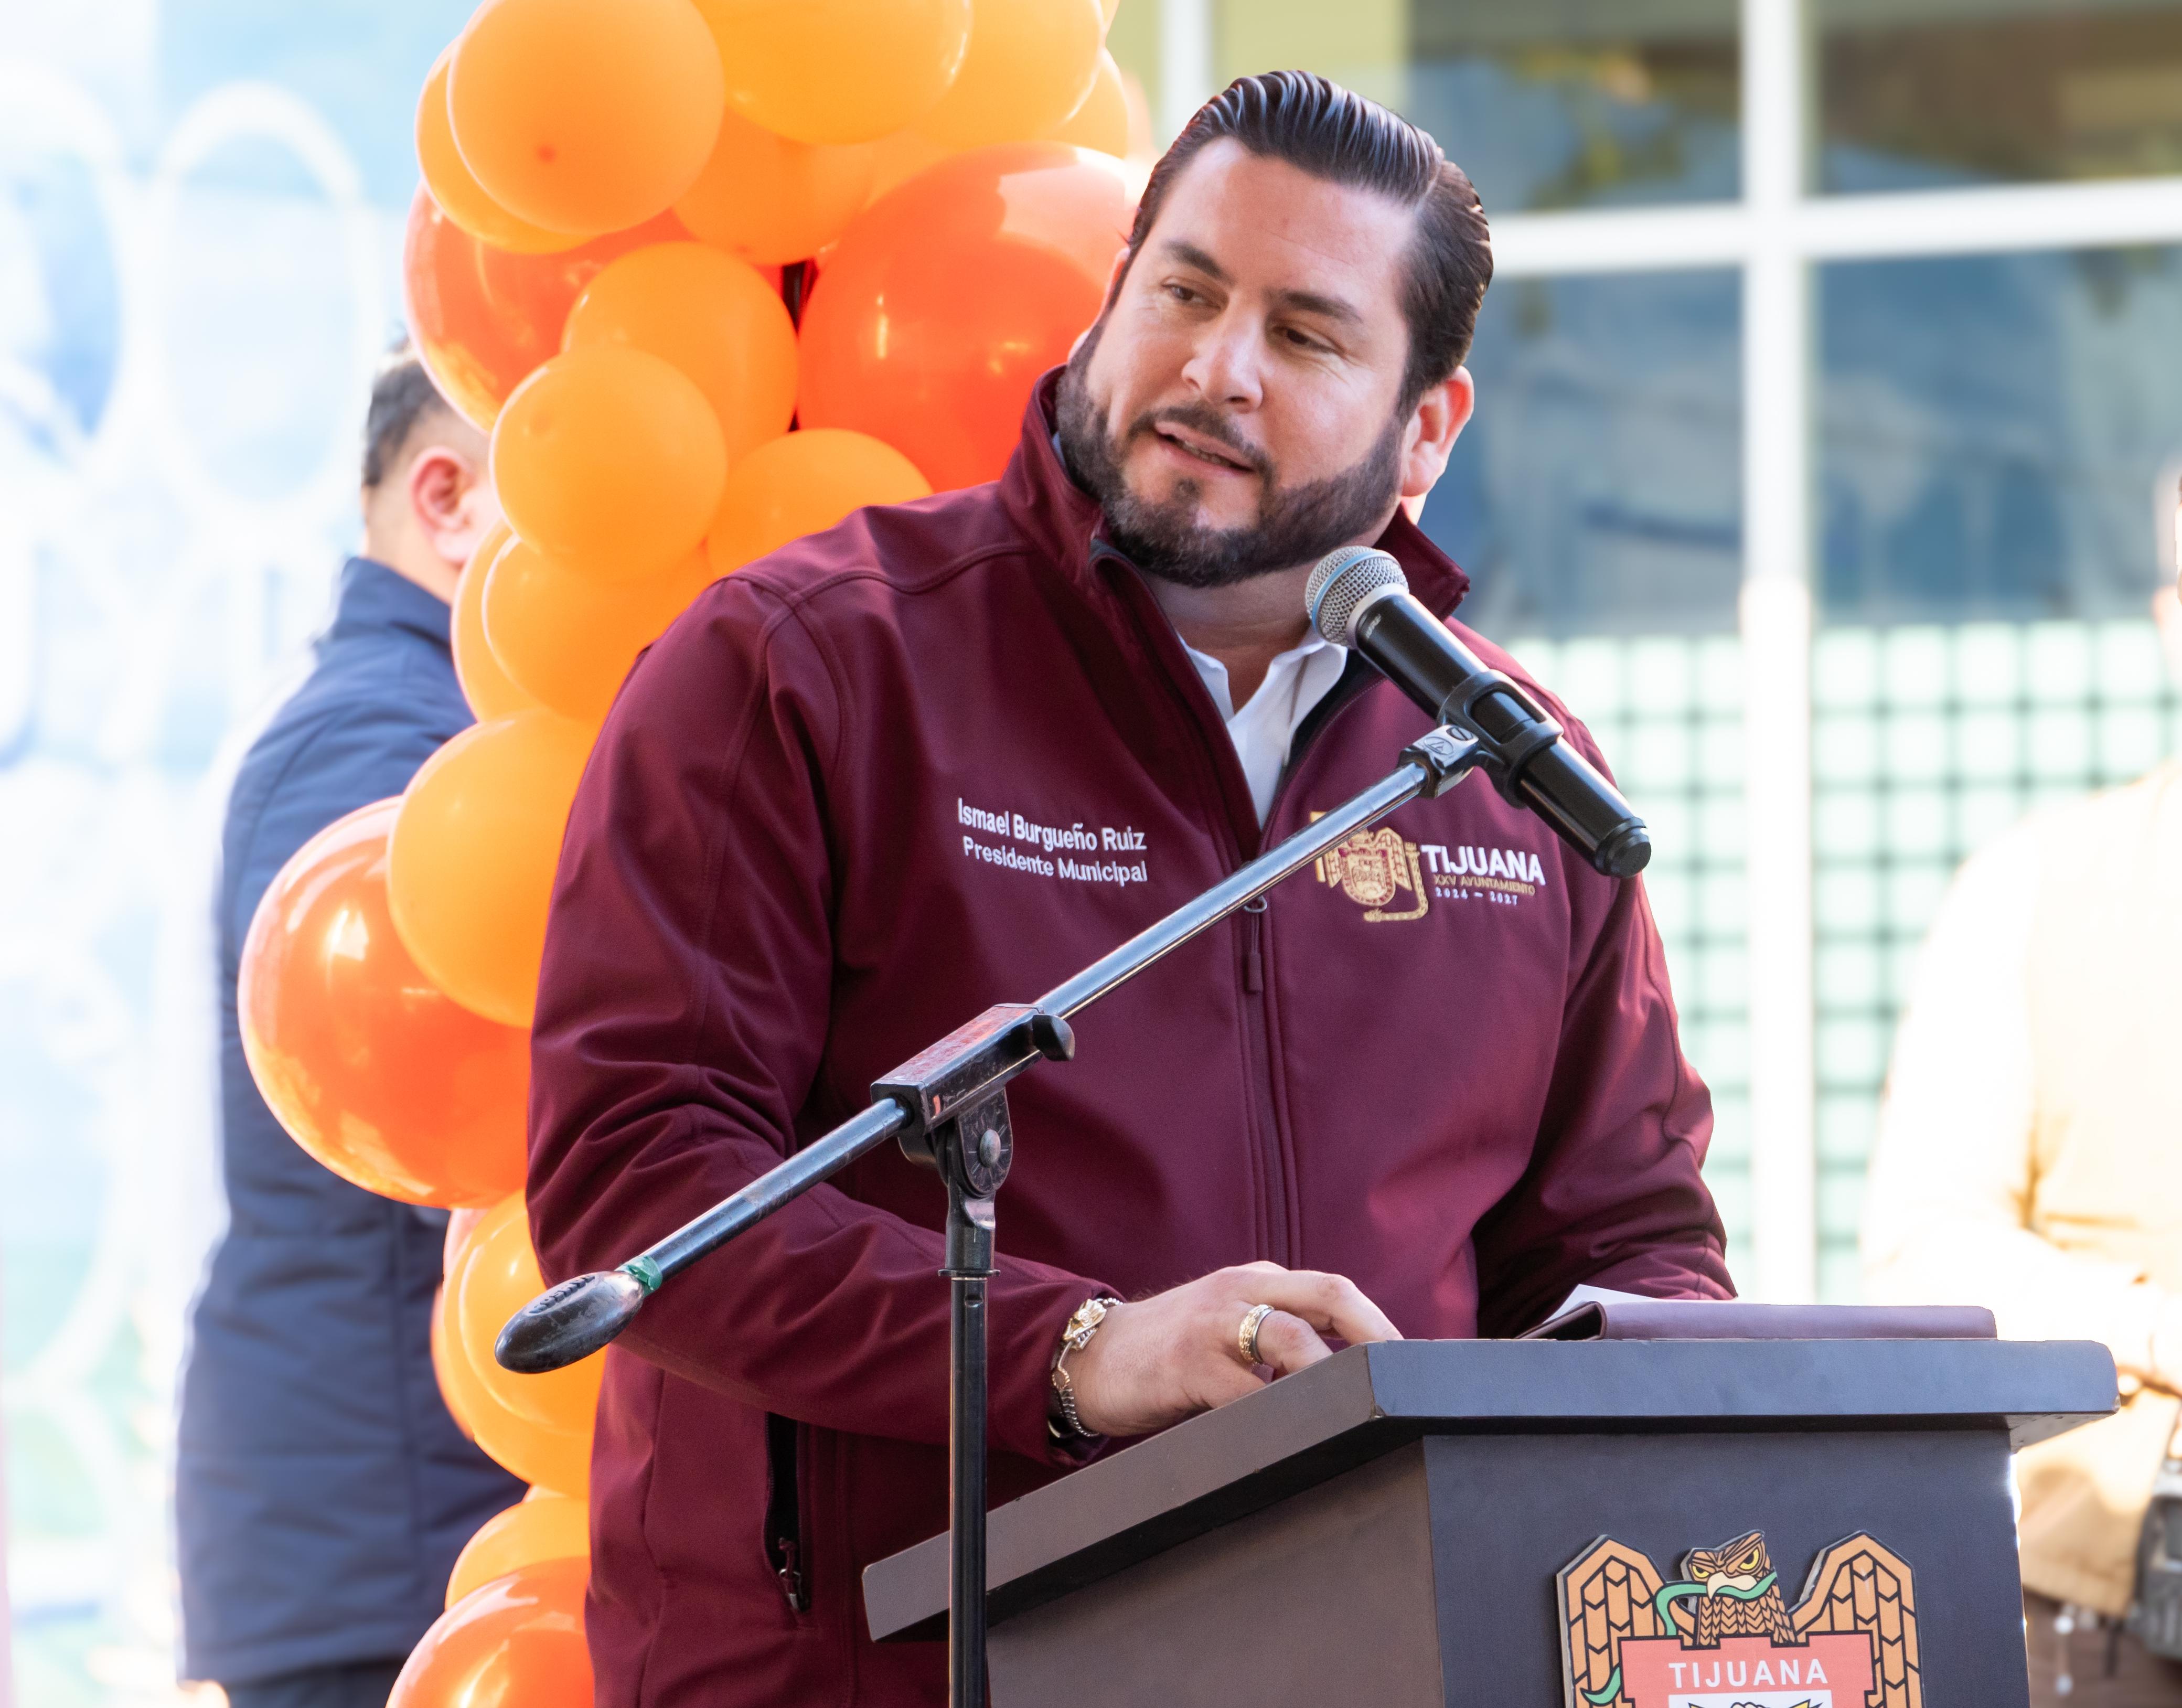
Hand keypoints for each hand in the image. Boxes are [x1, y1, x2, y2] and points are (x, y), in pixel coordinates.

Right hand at [1066, 1261, 1401, 1439]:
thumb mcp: (1229, 1327)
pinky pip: (1244, 1390)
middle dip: (1377, 1340)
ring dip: (1333, 1377)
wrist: (1090, 1357)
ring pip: (1292, 1338)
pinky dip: (1276, 1415)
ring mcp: (1214, 1322)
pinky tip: (1295, 1440)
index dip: (1381, 1326)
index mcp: (1259, 1281)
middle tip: (1407, 1389)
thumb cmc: (1172, 1352)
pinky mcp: (1187, 1362)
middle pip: (1330, 1296)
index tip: (1416, 1369)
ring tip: (1364, 1413)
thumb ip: (1279, 1340)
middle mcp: (1242, 1289)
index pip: (1336, 1291)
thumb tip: (1348, 1386)